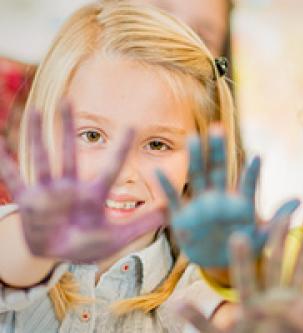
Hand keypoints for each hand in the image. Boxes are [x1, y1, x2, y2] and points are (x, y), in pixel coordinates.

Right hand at [0, 102, 164, 262]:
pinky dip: (5, 163)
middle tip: (69, 100)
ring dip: (37, 135)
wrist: (58, 254)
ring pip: (43, 158)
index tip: (132, 125)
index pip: (111, 167)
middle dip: (68, 127)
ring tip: (34, 110)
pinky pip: (14, 179)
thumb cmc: (89, 244)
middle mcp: (71, 187)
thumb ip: (143, 224)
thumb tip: (171, 211)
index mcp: (94, 194)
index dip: (121, 147)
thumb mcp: (118, 237)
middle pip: (70, 151)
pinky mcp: (30, 201)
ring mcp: (49, 192)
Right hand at [156, 128, 299, 266]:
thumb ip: (278, 220)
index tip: (257, 158)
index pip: (247, 185)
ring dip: (195, 159)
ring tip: (194, 138)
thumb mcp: (262, 238)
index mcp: (240, 203)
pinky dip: (166, 187)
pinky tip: (157, 171)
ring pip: (197, 178)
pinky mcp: (183, 218)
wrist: (218, 262)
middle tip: (218, 128)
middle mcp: (219, 198)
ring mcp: (200, 205)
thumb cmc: (242, 246)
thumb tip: (299, 200)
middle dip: (218, 151)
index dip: (251, 173)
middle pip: (218, 171)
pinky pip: (173, 200)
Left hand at [178, 219, 302, 332]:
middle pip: (276, 260)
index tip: (241, 232)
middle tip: (282, 211)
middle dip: (280, 237)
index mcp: (251, 301)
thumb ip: (203, 323)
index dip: (244, 256)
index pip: (246, 274)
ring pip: (302, 266)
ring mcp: (292, 300)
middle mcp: (271, 294)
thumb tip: (178, 304)